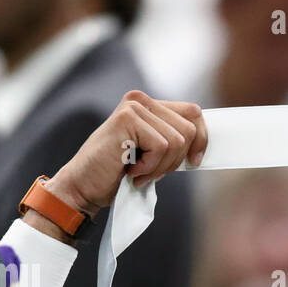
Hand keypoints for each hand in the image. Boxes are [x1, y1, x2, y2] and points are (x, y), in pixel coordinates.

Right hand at [46, 90, 207, 217]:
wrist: (84, 187)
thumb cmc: (118, 174)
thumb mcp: (153, 156)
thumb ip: (173, 143)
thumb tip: (204, 144)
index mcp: (150, 106)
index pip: (194, 113)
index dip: (201, 140)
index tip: (193, 162)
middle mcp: (142, 100)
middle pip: (190, 129)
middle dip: (176, 159)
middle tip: (152, 171)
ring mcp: (134, 106)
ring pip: (177, 141)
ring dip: (160, 166)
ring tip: (138, 172)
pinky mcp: (127, 118)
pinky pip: (162, 147)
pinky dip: (150, 167)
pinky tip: (130, 170)